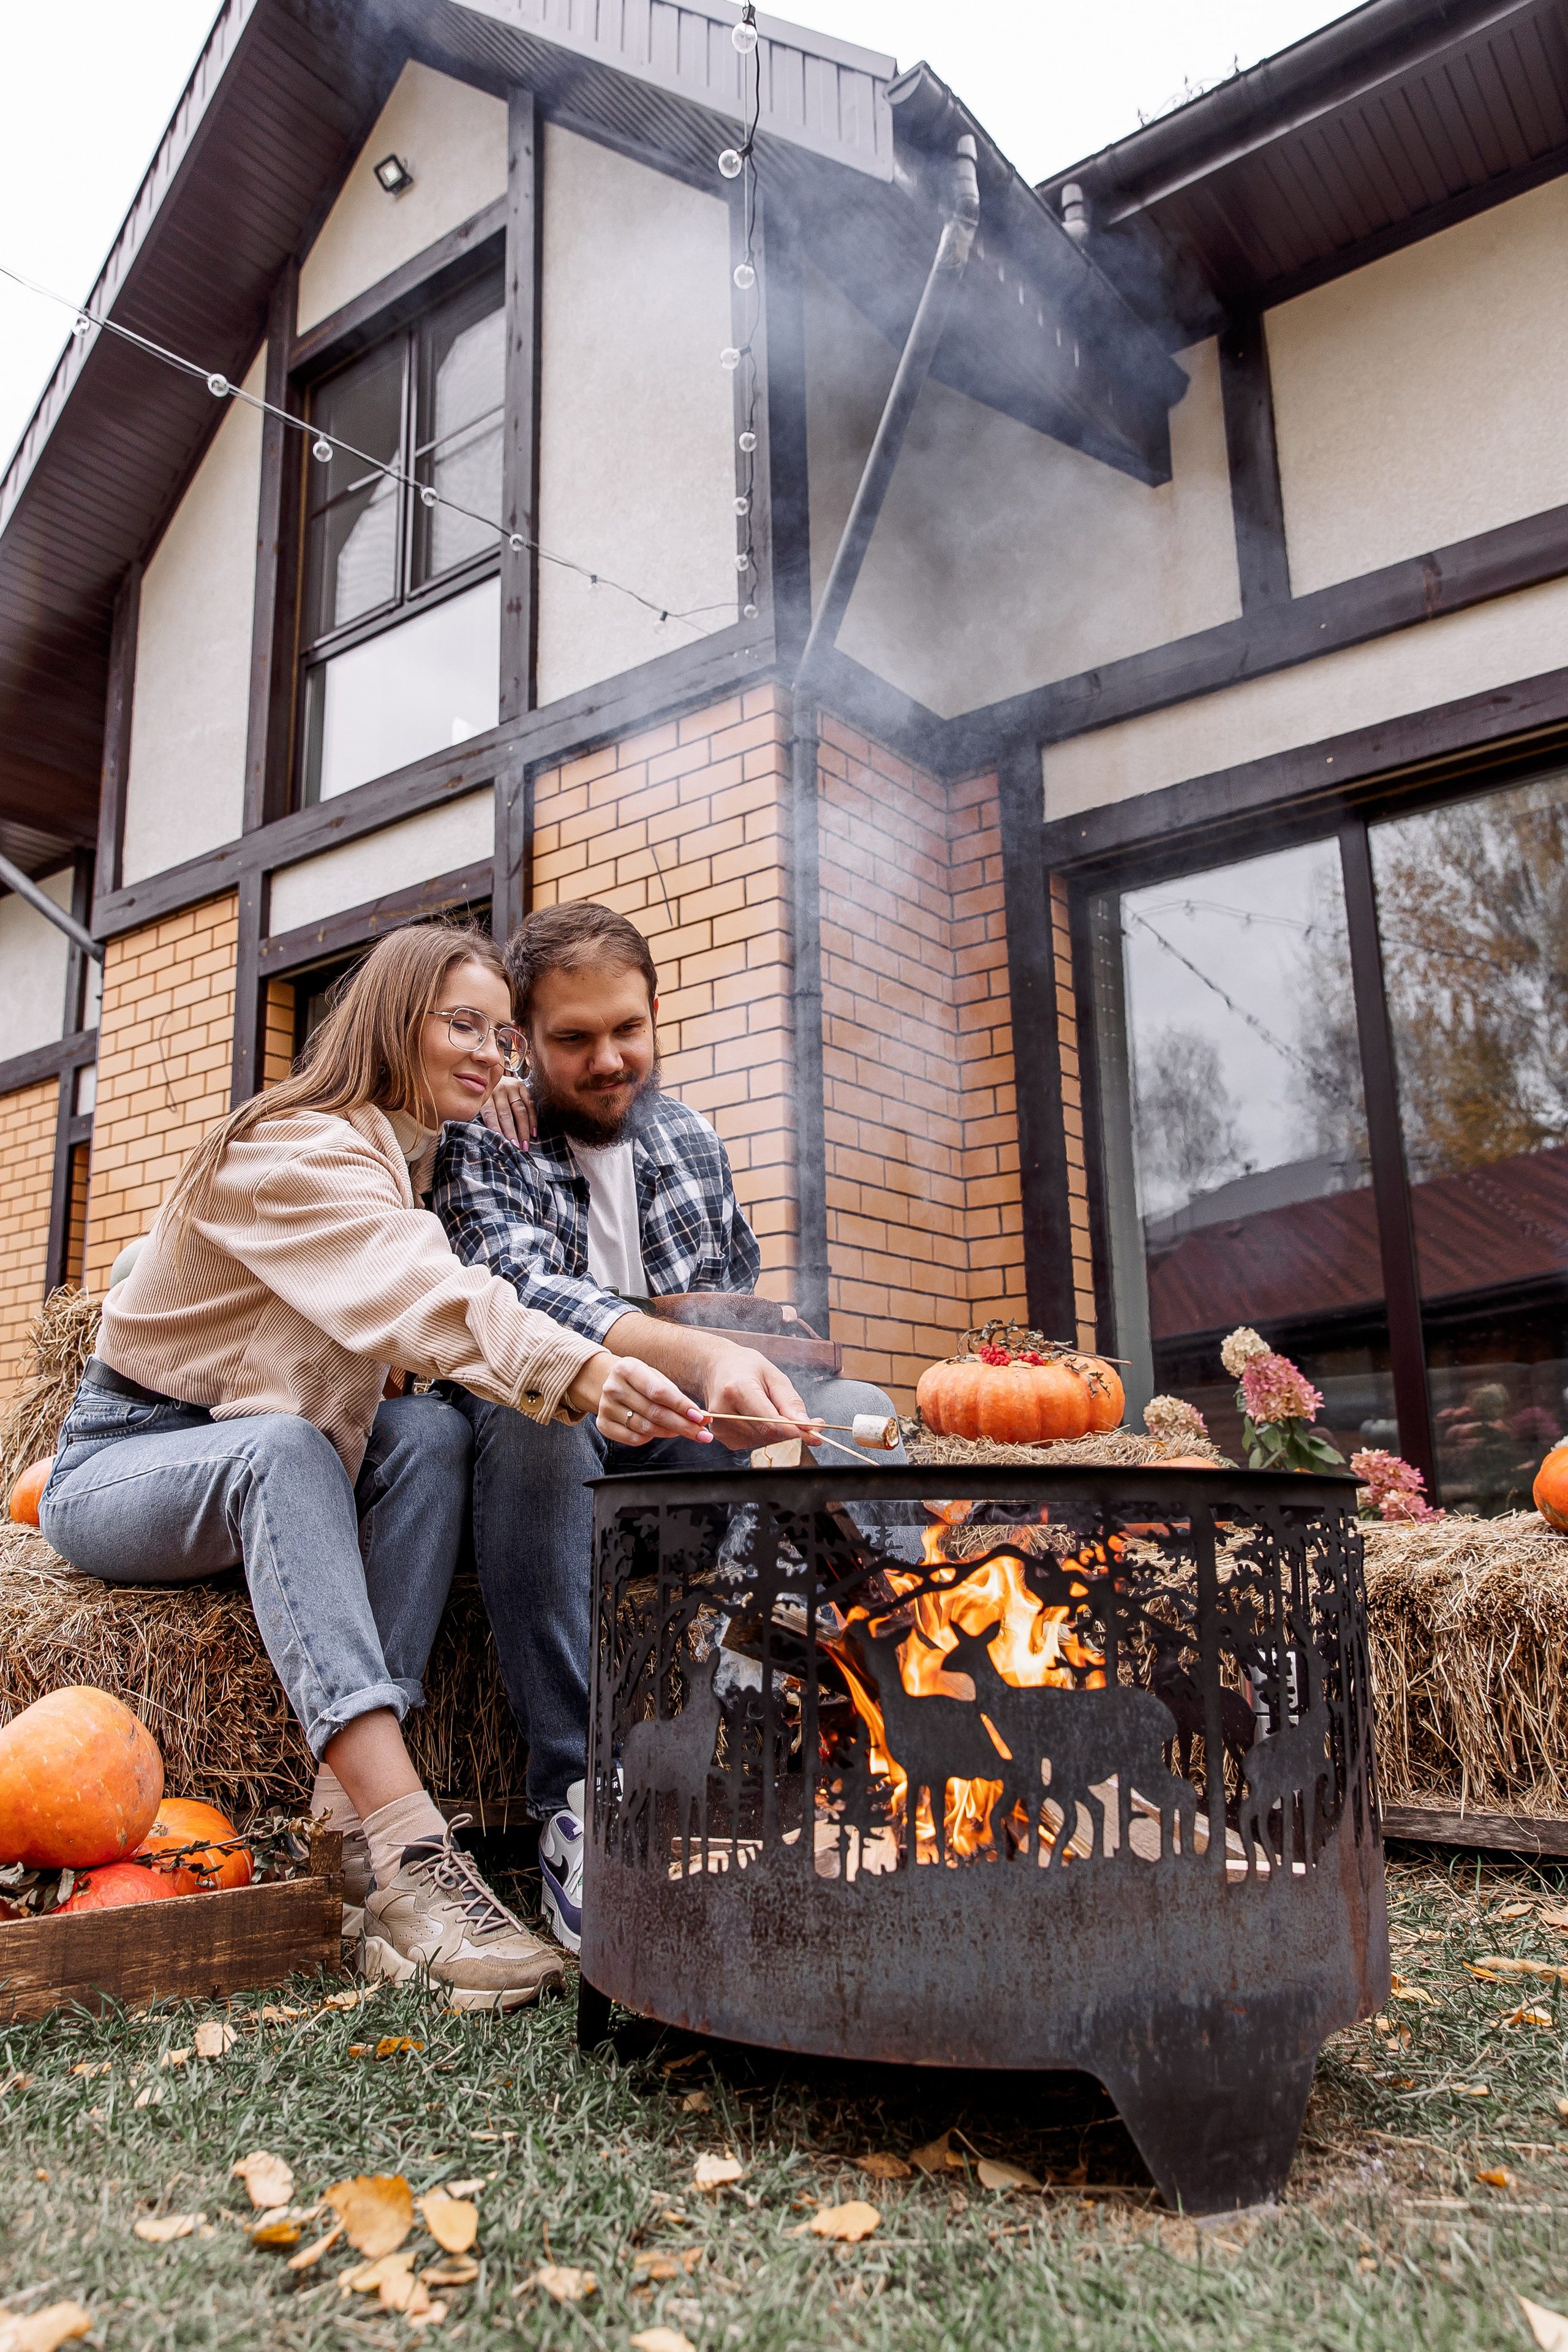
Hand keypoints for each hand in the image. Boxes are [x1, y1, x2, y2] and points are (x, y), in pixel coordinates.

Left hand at [480, 1075, 535, 1148]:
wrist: (490, 1073)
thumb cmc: (485, 1094)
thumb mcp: (479, 1102)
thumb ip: (484, 1116)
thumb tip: (489, 1139)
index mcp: (485, 1096)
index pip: (490, 1114)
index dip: (495, 1128)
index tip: (500, 1141)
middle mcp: (498, 1090)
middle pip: (506, 1114)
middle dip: (511, 1132)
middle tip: (516, 1147)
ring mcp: (511, 1087)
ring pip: (520, 1110)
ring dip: (524, 1129)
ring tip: (525, 1144)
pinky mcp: (522, 1086)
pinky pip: (530, 1105)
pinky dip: (533, 1119)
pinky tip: (533, 1132)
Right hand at [578, 1355, 713, 1446]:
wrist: (608, 1382)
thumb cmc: (640, 1380)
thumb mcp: (655, 1376)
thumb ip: (674, 1394)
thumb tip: (700, 1416)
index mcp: (627, 1368)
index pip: (659, 1392)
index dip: (681, 1406)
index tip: (700, 1417)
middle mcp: (613, 1387)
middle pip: (654, 1412)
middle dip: (683, 1425)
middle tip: (702, 1434)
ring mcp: (606, 1407)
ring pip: (646, 1427)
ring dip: (671, 1433)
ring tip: (687, 1432)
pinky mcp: (603, 1424)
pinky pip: (633, 1438)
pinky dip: (651, 1438)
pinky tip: (661, 1432)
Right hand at [698, 1342, 823, 1449]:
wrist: (715, 1367)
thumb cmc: (745, 1367)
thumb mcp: (774, 1375)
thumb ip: (791, 1402)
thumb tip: (808, 1426)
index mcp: (737, 1390)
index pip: (770, 1423)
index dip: (796, 1432)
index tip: (815, 1433)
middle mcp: (725, 1411)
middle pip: (768, 1435)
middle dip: (792, 1432)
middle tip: (809, 1423)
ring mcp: (720, 1426)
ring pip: (763, 1442)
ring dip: (779, 1434)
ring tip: (779, 1413)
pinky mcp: (721, 1436)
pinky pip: (753, 1443)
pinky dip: (765, 1434)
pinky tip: (761, 1417)